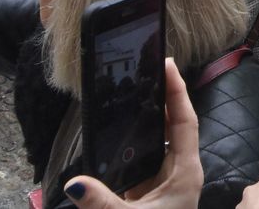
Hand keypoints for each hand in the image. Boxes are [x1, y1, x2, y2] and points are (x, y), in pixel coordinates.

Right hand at [63, 60, 204, 208]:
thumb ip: (102, 204)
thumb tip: (74, 183)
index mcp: (185, 174)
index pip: (185, 122)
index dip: (177, 91)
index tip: (166, 64)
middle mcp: (179, 173)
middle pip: (173, 125)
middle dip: (161, 97)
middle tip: (144, 68)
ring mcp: (164, 182)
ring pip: (158, 140)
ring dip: (146, 117)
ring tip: (130, 88)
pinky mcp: (149, 192)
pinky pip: (142, 158)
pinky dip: (131, 141)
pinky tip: (115, 129)